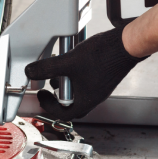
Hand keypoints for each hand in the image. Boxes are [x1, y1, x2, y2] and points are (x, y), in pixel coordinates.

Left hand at [24, 27, 146, 120]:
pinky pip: (86, 80)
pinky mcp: (103, 76)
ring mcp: (100, 86)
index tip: (42, 96)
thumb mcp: (69, 62)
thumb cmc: (104, 57)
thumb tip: (31, 72)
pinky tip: (73, 60)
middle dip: (57, 94)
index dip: (48, 106)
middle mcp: (94, 96)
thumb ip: (48, 68)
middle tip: (49, 85)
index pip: (63, 114)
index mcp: (86, 101)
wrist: (126, 45)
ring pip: (78, 90)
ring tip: (59, 69)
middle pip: (71, 103)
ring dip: (66, 82)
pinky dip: (76, 74)